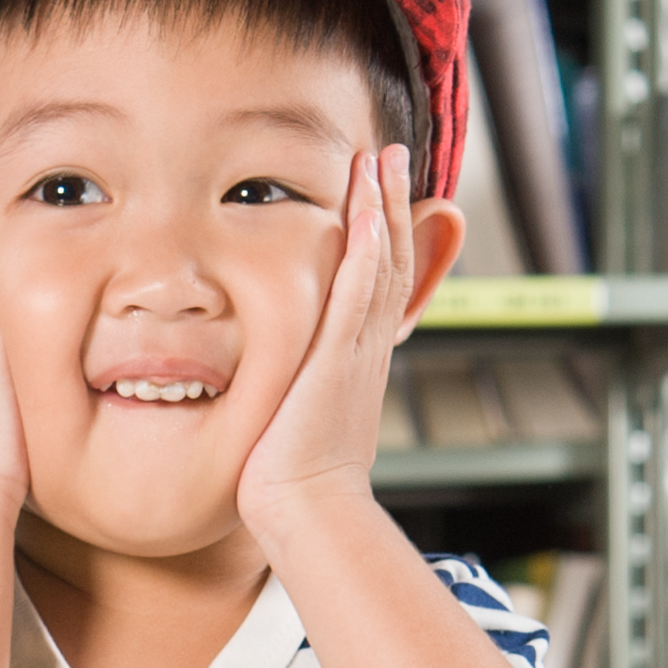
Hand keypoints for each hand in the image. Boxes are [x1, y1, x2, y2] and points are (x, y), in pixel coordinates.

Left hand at [235, 146, 415, 554]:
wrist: (307, 512)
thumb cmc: (289, 484)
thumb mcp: (293, 422)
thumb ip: (288, 392)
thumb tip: (274, 387)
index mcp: (355, 362)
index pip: (374, 284)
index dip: (380, 235)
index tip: (374, 194)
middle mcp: (365, 350)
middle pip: (390, 261)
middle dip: (390, 206)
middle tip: (392, 155)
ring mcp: (357, 352)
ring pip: (379, 265)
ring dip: (382, 209)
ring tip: (383, 159)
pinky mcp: (338, 359)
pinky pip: (357, 293)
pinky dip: (367, 249)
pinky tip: (367, 211)